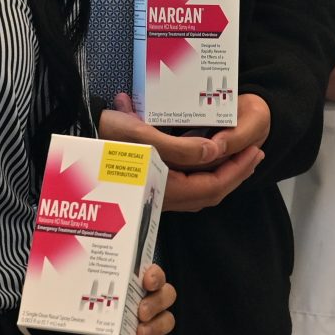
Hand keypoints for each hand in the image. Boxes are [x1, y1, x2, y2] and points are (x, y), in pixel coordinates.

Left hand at [54, 264, 177, 334]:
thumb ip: (64, 290)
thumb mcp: (71, 303)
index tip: (146, 279)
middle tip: (140, 310)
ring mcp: (147, 328)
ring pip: (167, 321)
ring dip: (157, 326)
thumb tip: (40, 276)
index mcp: (131, 286)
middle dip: (157, 301)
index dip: (155, 275)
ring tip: (139, 333)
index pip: (154, 274)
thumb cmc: (79, 318)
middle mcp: (145, 303)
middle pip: (167, 295)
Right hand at [98, 93, 267, 211]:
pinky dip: (208, 174)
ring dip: (225, 174)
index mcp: (164, 188)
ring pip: (201, 191)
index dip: (237, 170)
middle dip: (237, 174)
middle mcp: (163, 197)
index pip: (213, 186)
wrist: (77, 141)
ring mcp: (157, 194)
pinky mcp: (153, 187)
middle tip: (257, 154)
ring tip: (243, 156)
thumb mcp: (145, 137)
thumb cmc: (108, 137)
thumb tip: (214, 153)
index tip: (255, 151)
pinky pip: (190, 186)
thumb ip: (181, 148)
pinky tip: (213, 159)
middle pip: (210, 193)